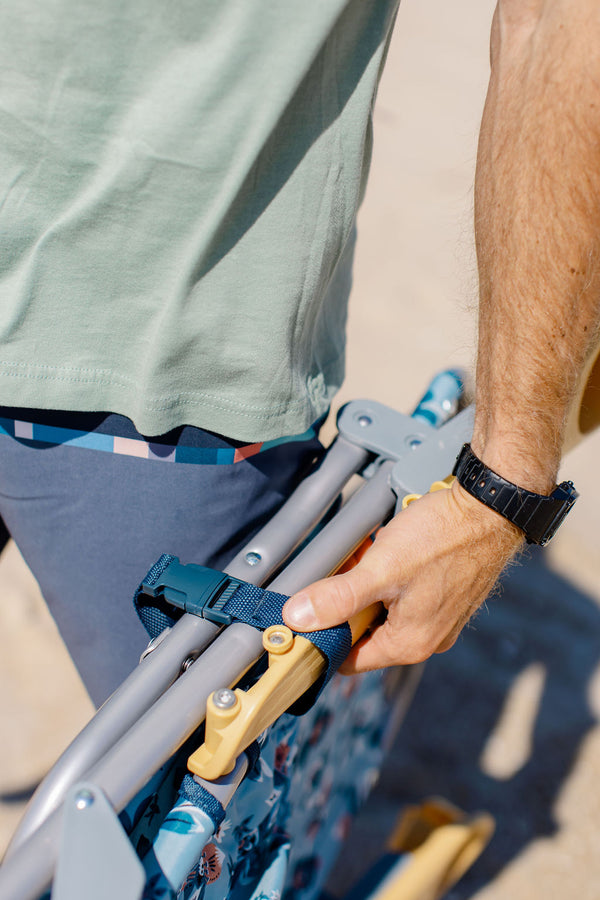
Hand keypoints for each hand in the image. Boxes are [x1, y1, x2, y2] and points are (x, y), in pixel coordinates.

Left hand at [282, 481, 523, 672]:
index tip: (304, 617)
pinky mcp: (445, 595)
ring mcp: (439, 617)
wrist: (491, 509)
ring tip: (361, 556)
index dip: (322, 639)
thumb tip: (297, 617)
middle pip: (365, 634)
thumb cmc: (444, 538)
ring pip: (383, 611)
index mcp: (409, 644)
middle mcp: (427, 638)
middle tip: (335, 573)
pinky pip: (403, 596)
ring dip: (364, 586)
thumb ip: (337, 597)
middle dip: (344, 604)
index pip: (349, 660)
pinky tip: (382, 550)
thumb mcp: (381, 568)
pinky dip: (386, 578)